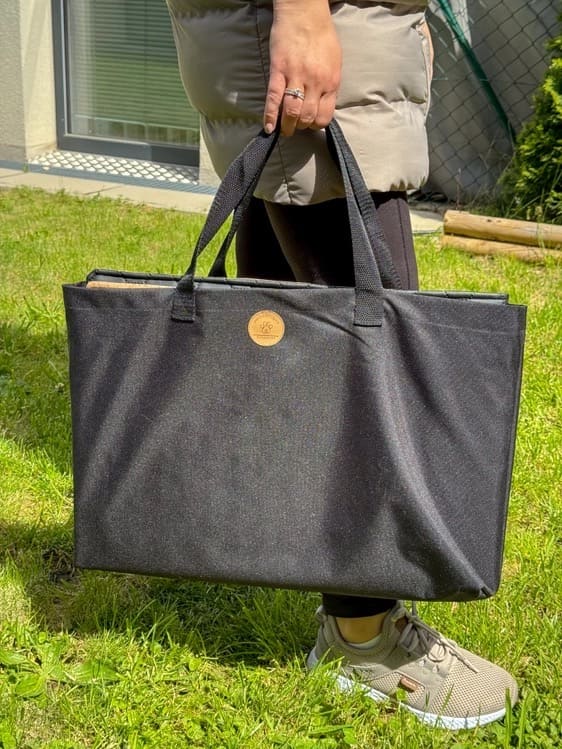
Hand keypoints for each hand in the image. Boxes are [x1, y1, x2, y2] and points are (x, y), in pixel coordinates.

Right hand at [264, 0, 341, 136]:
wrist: (305, 12)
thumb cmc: (321, 35)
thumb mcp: (334, 62)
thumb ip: (329, 84)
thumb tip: (323, 102)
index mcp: (330, 81)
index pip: (325, 116)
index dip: (316, 124)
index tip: (310, 124)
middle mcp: (315, 82)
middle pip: (307, 117)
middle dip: (301, 126)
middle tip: (296, 125)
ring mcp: (296, 77)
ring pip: (292, 112)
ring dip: (287, 125)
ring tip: (284, 129)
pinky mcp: (279, 71)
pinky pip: (274, 98)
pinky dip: (270, 116)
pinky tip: (269, 127)